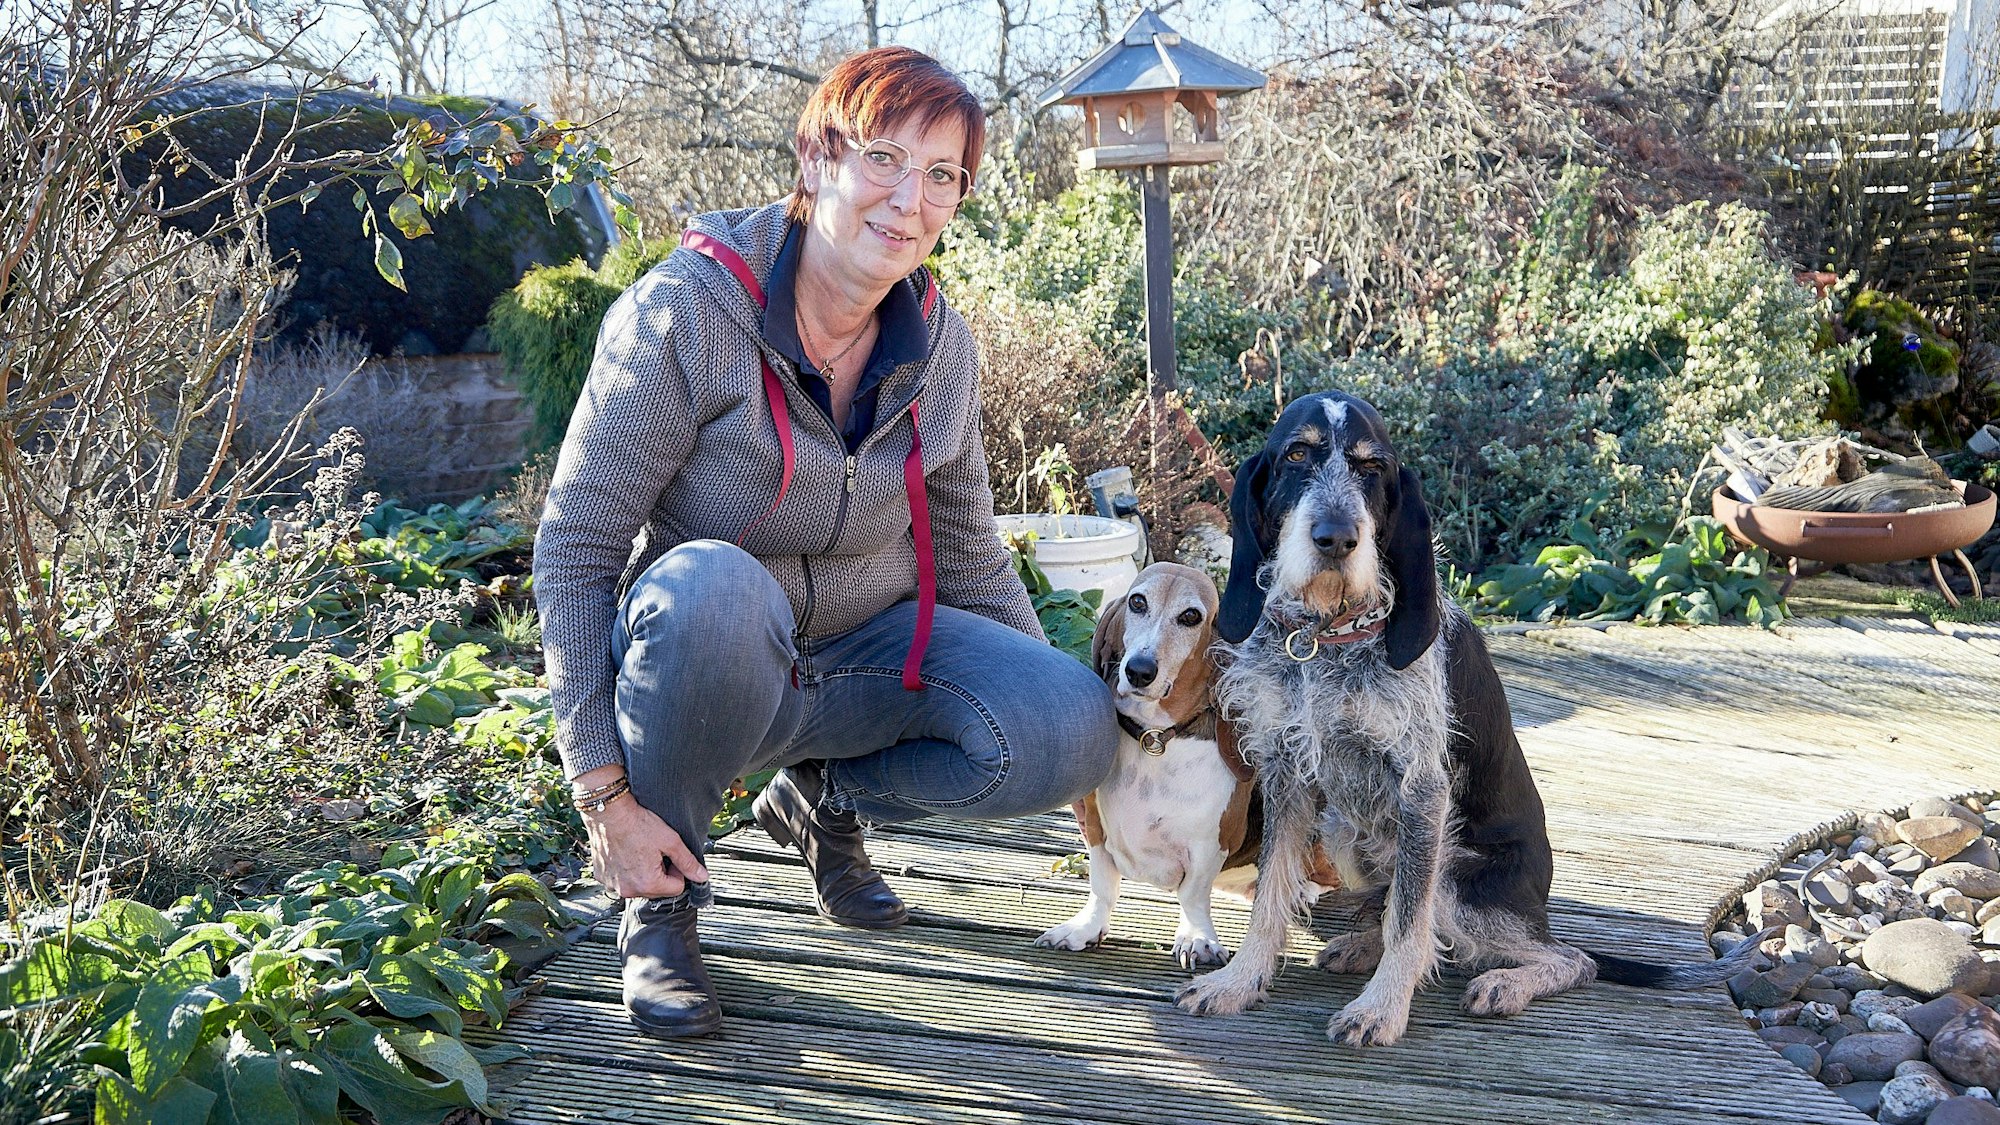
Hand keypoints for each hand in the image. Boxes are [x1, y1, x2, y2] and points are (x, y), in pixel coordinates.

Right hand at [581, 792, 708, 899]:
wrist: (608, 812)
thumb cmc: (637, 823)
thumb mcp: (670, 841)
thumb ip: (688, 862)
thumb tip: (702, 877)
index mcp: (647, 883)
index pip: (676, 888)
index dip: (678, 870)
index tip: (670, 856)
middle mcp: (628, 890)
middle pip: (657, 889)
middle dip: (660, 873)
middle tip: (655, 851)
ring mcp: (613, 885)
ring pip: (639, 885)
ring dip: (643, 872)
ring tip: (639, 850)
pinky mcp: (602, 877)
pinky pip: (621, 879)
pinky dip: (626, 869)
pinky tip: (626, 852)